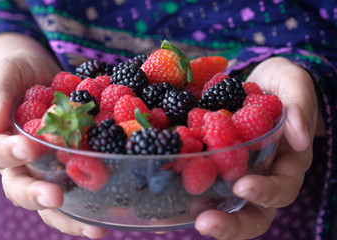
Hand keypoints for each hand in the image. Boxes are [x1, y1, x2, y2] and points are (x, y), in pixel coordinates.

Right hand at [0, 50, 106, 238]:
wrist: (41, 76)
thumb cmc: (18, 74)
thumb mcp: (5, 75)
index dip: (10, 152)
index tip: (28, 147)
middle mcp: (20, 162)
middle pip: (22, 188)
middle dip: (37, 195)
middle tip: (56, 198)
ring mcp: (45, 168)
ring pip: (51, 201)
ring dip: (70, 217)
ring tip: (95, 229)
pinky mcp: (69, 166)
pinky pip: (78, 188)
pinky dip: (90, 202)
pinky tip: (110, 215)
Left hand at [195, 57, 318, 238]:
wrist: (257, 82)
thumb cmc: (280, 84)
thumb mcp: (293, 85)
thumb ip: (299, 106)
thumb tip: (300, 139)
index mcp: (287, 161)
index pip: (283, 187)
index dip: (266, 192)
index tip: (243, 186)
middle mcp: (262, 175)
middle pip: (254, 213)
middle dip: (232, 223)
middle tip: (206, 223)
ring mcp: (237, 173)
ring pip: (226, 205)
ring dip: (206, 215)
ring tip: (182, 218)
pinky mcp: (214, 165)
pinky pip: (202, 182)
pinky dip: (185, 190)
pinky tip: (165, 191)